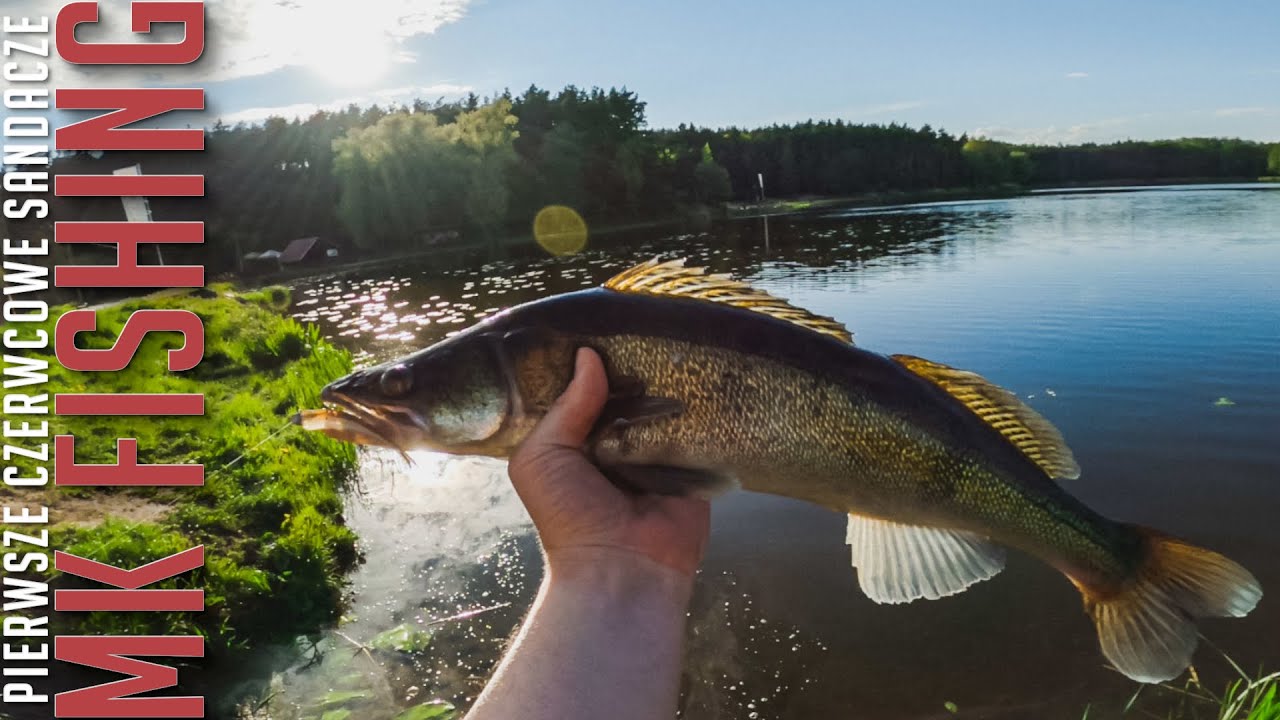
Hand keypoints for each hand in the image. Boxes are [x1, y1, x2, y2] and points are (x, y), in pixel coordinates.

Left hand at [508, 347, 710, 577]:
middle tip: (644, 324)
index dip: (589, 365)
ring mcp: (658, 453)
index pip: (585, 394)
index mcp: (578, 444)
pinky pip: (699, 428)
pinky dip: (701, 406)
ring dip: (669, 382)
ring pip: (665, 406)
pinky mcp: (694, 464)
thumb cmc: (570, 514)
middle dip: (634, 367)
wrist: (622, 567)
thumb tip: (589, 356)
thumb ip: (565, 408)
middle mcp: (618, 445)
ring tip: (677, 335)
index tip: (600, 324)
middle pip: (629, 395)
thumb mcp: (543, 458)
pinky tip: (706, 369)